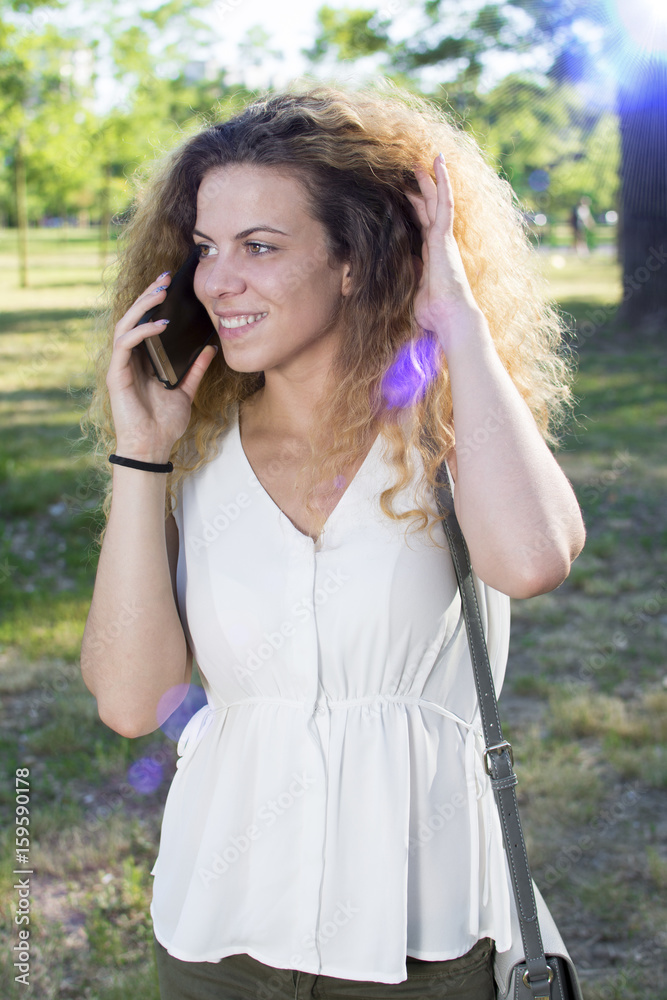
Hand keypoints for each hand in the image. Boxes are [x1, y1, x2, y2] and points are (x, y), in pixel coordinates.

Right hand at [106, 273, 217, 461]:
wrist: (153, 447)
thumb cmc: (164, 423)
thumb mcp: (186, 391)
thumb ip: (196, 369)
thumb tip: (211, 348)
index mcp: (144, 360)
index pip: (145, 322)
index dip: (155, 301)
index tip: (171, 284)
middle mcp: (130, 359)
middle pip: (133, 317)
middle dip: (148, 294)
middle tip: (165, 277)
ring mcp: (121, 365)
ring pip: (125, 324)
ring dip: (142, 306)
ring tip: (159, 293)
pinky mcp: (116, 374)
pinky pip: (125, 344)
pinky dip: (141, 331)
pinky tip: (159, 325)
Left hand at [406, 155, 485, 353]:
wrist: (449, 317)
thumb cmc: (432, 312)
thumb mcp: (412, 291)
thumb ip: (409, 277)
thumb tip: (399, 269)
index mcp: (432, 256)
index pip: (422, 226)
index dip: (415, 210)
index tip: (406, 196)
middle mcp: (439, 244)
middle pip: (428, 210)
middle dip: (420, 191)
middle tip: (411, 172)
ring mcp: (443, 238)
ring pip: (436, 201)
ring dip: (430, 180)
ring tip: (423, 161)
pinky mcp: (445, 235)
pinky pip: (444, 202)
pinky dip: (442, 182)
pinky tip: (438, 163)